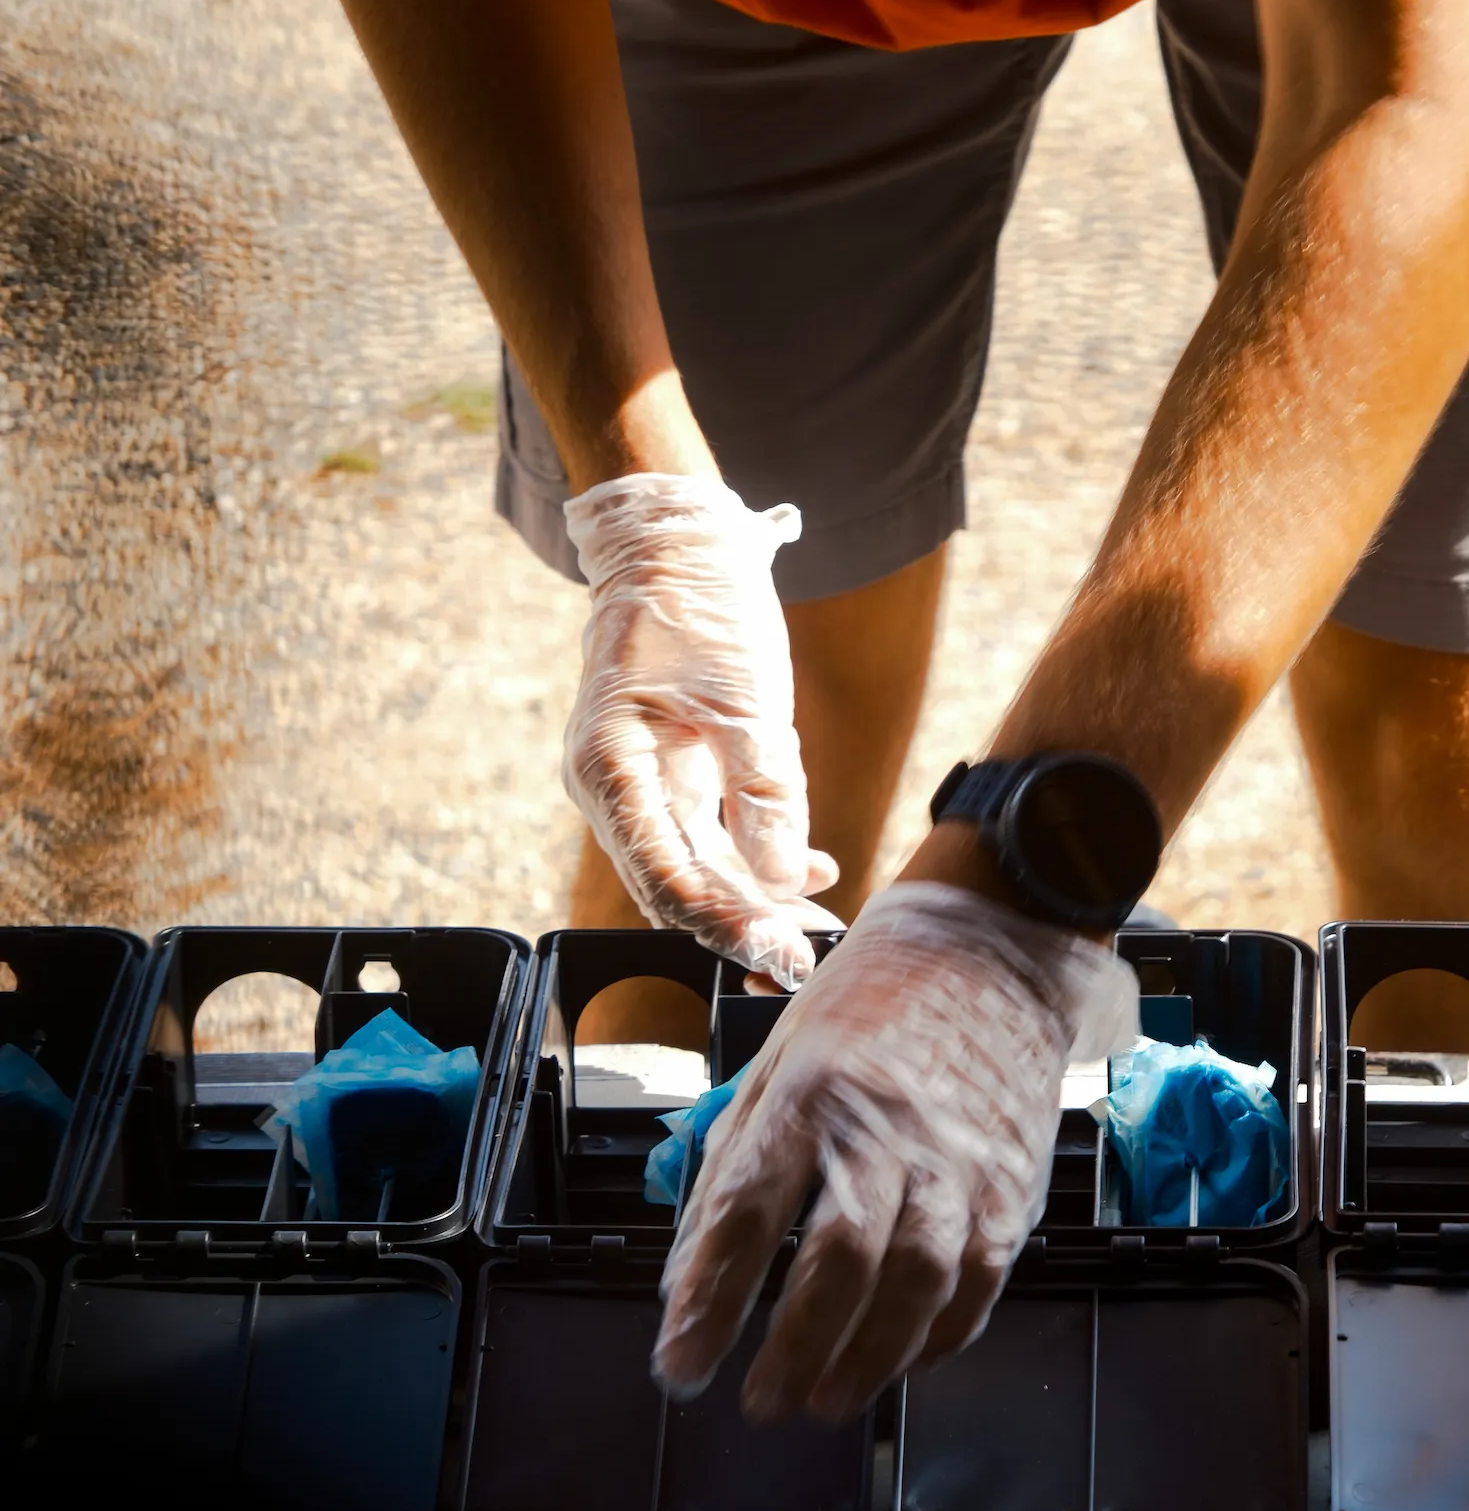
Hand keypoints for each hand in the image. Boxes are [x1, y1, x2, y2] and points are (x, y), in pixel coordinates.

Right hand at [563, 474, 839, 986]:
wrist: (678, 545)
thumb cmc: (702, 608)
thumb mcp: (745, 698)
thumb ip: (763, 792)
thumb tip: (783, 881)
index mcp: (610, 767)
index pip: (665, 877)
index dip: (725, 925)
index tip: (782, 955)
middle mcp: (613, 787)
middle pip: (676, 885)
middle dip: (742, 927)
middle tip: (803, 965)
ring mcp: (639, 783)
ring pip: (695, 867)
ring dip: (753, 901)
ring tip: (815, 932)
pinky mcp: (669, 774)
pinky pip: (708, 835)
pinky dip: (756, 857)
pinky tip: (810, 874)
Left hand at [653, 881, 1139, 1422]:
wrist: (990, 949)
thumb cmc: (868, 1007)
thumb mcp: (776, 1064)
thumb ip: (733, 1168)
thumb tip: (689, 1274)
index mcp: (809, 1095)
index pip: (746, 1214)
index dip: (709, 1300)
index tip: (680, 1365)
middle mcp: (885, 1130)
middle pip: (839, 1259)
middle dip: (794, 1345)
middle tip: (759, 1404)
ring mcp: (958, 1160)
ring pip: (917, 1281)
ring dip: (870, 1356)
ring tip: (825, 1401)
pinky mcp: (1012, 1183)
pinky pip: (981, 1279)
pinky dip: (943, 1333)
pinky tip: (905, 1361)